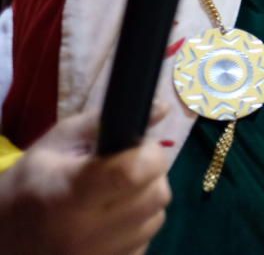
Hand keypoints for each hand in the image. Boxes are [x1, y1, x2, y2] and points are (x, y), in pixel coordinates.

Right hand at [0, 106, 171, 254]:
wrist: (3, 240)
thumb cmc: (28, 185)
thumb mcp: (55, 144)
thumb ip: (106, 122)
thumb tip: (162, 108)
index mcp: (71, 193)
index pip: (133, 172)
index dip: (149, 154)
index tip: (138, 146)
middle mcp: (88, 231)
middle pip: (157, 195)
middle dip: (152, 174)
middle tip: (128, 169)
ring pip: (157, 218)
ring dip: (147, 200)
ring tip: (117, 195)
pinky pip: (146, 242)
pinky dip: (138, 227)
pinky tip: (112, 221)